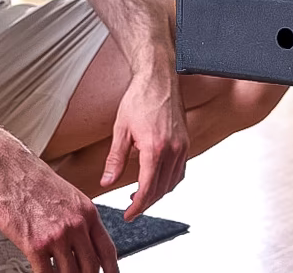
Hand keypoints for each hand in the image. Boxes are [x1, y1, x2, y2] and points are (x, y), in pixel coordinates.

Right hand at [0, 145, 119, 272]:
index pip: (107, 249)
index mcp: (88, 213)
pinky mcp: (35, 245)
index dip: (112, 268)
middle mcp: (76, 225)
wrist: (10, 171)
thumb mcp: (71, 197)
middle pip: (91, 266)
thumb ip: (80, 219)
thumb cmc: (36, 180)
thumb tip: (85, 241)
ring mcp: (56, 236)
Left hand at [100, 46, 189, 220]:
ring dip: (158, 194)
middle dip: (146, 203)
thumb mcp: (121, 130)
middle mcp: (173, 149)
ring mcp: (183, 146)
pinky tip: (157, 180)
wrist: (160, 78)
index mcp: (155, 148)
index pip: (147, 188)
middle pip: (161, 189)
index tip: (129, 215)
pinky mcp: (186, 141)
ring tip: (142, 196)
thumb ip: (115, 159)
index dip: (137, 206)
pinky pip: (180, 170)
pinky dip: (169, 181)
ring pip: (173, 182)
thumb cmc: (140, 98)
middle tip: (132, 210)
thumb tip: (106, 181)